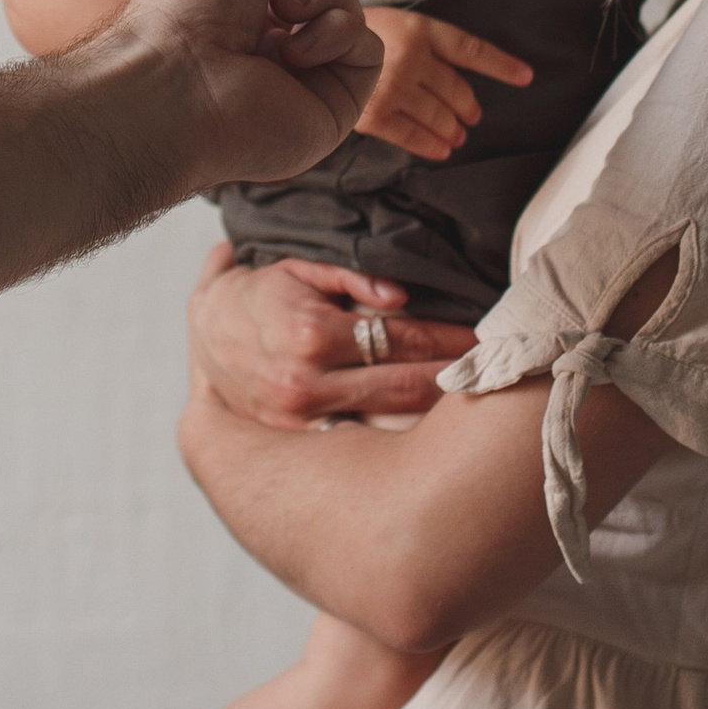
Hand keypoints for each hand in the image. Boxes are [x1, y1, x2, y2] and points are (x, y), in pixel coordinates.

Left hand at [114, 0, 382, 192]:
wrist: (178, 84)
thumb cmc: (185, 16)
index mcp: (243, 6)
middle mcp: (275, 39)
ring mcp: (307, 73)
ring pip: (349, 5)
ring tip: (281, 10)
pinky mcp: (335, 103)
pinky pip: (366, 48)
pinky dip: (336, 37)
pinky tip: (295, 53)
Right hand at [187, 240, 479, 428]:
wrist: (203, 334)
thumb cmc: (259, 293)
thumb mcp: (299, 269)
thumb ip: (352, 279)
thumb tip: (402, 297)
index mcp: (312, 331)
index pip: (404, 339)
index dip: (452, 340)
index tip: (490, 339)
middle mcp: (307, 380)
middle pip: (406, 385)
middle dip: (457, 378)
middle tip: (504, 373)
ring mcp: (301, 417)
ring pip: (389, 419)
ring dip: (437, 411)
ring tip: (480, 401)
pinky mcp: (298, 438)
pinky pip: (361, 437)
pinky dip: (399, 435)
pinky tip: (434, 432)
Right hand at [358, 7, 534, 161]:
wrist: (308, 43)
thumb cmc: (355, 36)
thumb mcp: (394, 23)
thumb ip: (425, 45)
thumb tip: (460, 80)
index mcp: (420, 28)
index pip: (471, 49)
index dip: (502, 65)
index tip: (527, 77)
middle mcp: (411, 55)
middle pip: (457, 90)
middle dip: (469, 108)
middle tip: (473, 117)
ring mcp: (393, 85)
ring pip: (440, 117)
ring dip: (453, 130)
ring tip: (458, 136)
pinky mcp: (374, 113)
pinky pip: (413, 137)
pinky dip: (432, 146)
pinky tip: (442, 151)